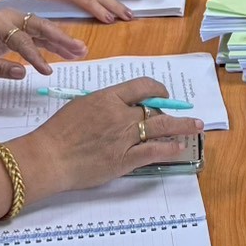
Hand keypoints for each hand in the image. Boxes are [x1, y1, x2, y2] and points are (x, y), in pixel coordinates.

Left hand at [0, 9, 86, 78]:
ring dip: (62, 40)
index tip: (47, 71)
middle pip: (39, 27)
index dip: (35, 55)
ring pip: (43, 29)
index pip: (21, 39)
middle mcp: (10, 18)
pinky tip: (67, 51)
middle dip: (61, 38)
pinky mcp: (18, 28)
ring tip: (80, 50)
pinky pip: (39, 35)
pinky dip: (53, 43)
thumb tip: (22, 73)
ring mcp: (16, 21)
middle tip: (79, 49)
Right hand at [17, 77, 204, 193]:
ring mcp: (124, 137)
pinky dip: (169, 149)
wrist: (48, 157)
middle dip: (172, 109)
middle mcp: (120, 114)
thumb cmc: (58, 132)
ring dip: (182, 126)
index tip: (162, 93)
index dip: (157, 89)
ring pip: (161, 127)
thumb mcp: (80, 106)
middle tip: (186, 112)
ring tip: (197, 126)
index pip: (141, 86)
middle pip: (154, 108)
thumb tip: (119, 105)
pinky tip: (179, 149)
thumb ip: (103, 104)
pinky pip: (154, 152)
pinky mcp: (125, 159)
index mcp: (107, 98)